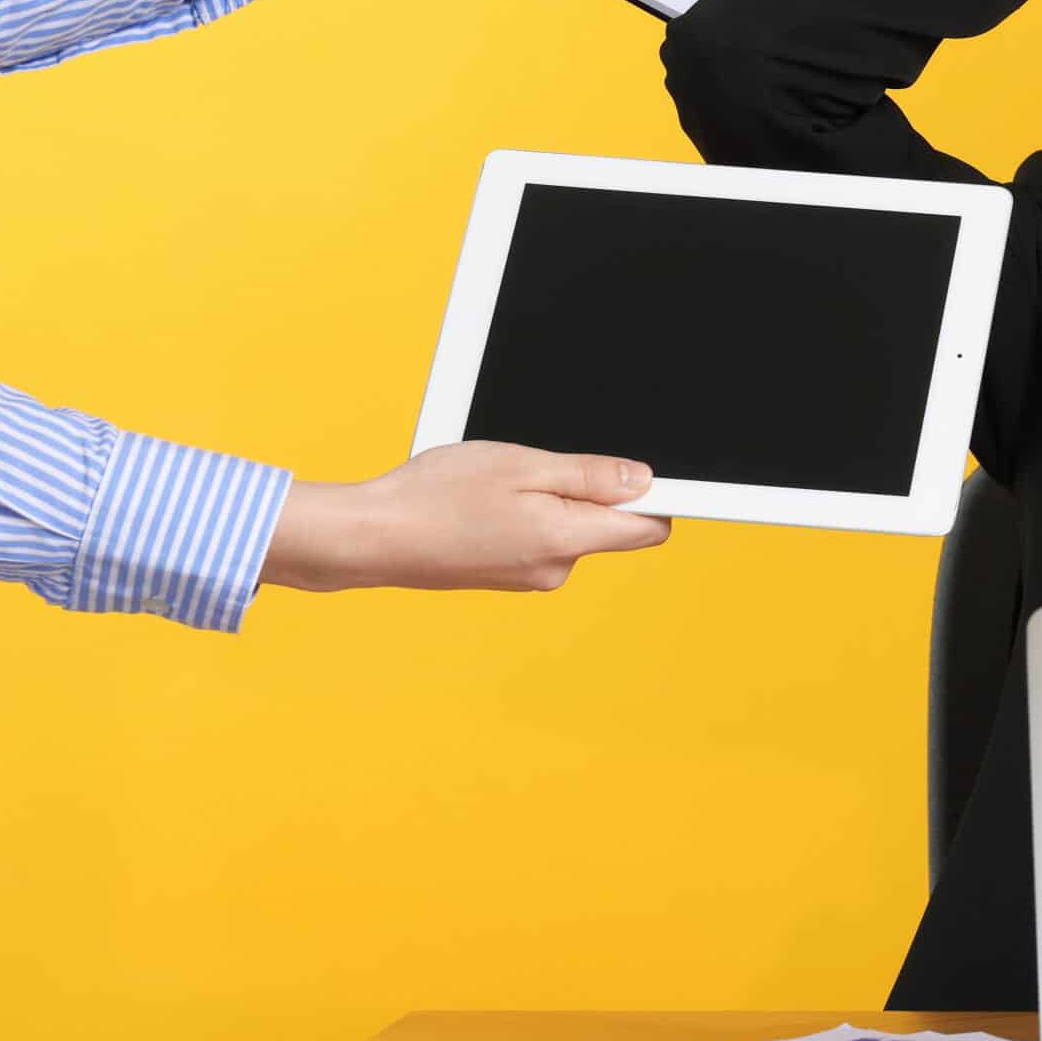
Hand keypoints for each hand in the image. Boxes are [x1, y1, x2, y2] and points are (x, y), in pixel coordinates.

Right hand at [261, 441, 669, 593]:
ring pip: (573, 529)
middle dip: (594, 490)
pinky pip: (541, 539)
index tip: (670, 476)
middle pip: (612, 525)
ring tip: (501, 482)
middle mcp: (557, 569)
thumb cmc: (436, 496)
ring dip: (554, 500)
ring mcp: (532, 577)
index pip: (649, 527)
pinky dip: (528, 515)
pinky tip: (487, 503)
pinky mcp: (509, 576)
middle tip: (543, 463)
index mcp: (567, 540)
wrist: (371, 539)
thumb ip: (588, 476)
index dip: (664, 497)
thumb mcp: (521, 466)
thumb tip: (644, 481)